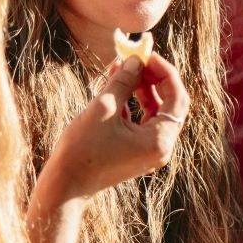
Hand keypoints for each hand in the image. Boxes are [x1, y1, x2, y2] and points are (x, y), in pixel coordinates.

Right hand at [44, 51, 189, 199]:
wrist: (64, 187)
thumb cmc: (81, 150)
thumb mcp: (103, 108)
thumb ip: (123, 81)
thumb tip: (136, 60)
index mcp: (160, 140)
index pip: (177, 98)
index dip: (165, 72)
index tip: (148, 55)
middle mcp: (161, 148)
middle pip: (169, 104)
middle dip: (153, 79)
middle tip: (137, 59)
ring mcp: (150, 151)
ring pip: (155, 112)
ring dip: (141, 89)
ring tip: (124, 67)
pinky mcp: (137, 152)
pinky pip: (142, 122)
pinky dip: (133, 104)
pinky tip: (117, 85)